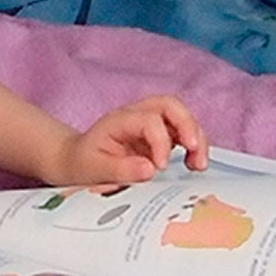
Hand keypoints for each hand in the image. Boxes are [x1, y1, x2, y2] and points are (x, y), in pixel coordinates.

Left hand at [51, 95, 208, 185]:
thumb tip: (150, 169)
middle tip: (194, 151)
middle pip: (171, 105)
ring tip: (199, 165)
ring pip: (182, 118)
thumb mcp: (94, 170)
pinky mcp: (161, 136)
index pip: (149, 120)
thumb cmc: (83, 162)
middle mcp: (138, 116)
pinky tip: (194, 165)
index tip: (160, 167)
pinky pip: (184, 134)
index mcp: (120, 120)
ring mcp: (151, 124)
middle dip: (188, 126)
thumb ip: (120, 170)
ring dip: (197, 138)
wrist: (77, 160)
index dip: (160, 141)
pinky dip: (194, 147)